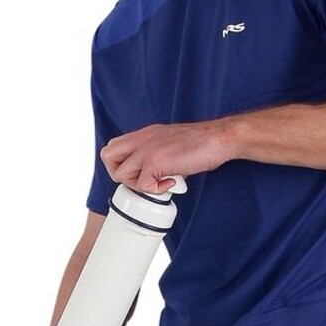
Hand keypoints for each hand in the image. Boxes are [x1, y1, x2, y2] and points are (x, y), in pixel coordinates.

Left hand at [99, 119, 234, 193]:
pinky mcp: (155, 162)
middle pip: (108, 156)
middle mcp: (141, 139)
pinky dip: (156, 191)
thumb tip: (155, 176)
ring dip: (138, 185)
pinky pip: (142, 185)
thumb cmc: (201, 143)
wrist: (218, 138)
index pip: (114, 147)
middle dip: (121, 174)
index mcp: (144, 134)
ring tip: (159, 182)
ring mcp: (146, 150)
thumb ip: (157, 155)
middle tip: (143, 180)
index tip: (141, 172)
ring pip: (120, 174)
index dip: (123, 164)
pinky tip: (172, 183)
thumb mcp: (170, 143)